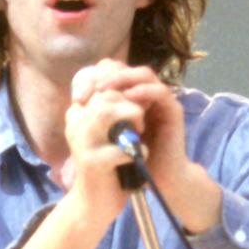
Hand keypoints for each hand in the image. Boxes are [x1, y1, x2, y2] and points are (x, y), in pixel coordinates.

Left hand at [70, 60, 221, 233]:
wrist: (160, 180)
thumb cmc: (133, 159)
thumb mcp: (108, 136)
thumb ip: (97, 118)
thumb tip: (75, 104)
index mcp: (128, 98)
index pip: (111, 73)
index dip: (93, 79)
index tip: (77, 98)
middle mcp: (144, 95)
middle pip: (126, 68)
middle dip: (105, 75)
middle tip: (91, 90)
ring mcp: (160, 101)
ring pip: (144, 74)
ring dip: (123, 78)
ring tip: (105, 89)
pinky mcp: (173, 111)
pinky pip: (161, 92)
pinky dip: (144, 91)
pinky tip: (129, 97)